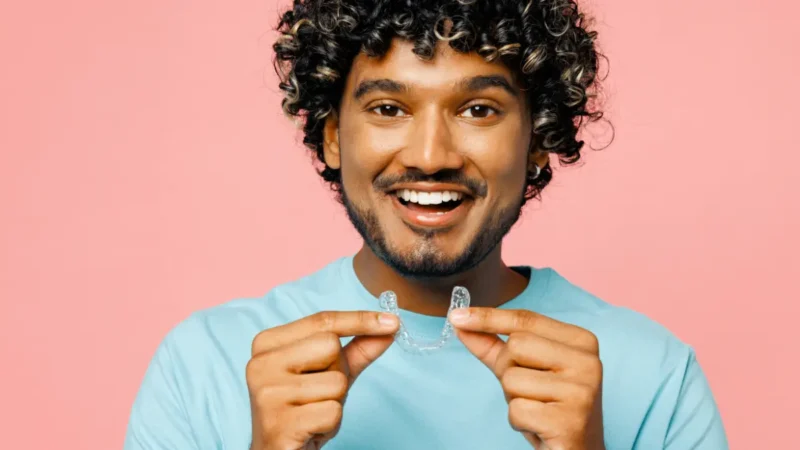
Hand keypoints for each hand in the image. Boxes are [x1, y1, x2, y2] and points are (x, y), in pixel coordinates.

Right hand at [247, 311, 399, 449]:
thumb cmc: (304, 410)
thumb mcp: (331, 373)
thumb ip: (357, 349)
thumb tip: (389, 327)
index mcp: (267, 343)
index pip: (322, 321)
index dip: (360, 320)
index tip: (392, 321)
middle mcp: (260, 364)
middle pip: (330, 346)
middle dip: (338, 371)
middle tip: (319, 393)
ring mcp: (267, 393)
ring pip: (336, 382)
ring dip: (335, 401)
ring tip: (314, 413)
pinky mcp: (279, 423)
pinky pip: (332, 411)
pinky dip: (331, 423)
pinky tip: (311, 429)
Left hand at [450, 308, 604, 449]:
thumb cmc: (549, 408)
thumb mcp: (522, 370)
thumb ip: (494, 346)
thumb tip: (459, 321)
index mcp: (581, 341)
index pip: (526, 321)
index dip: (488, 318)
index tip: (456, 316)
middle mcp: (588, 361)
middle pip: (515, 346)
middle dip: (507, 370)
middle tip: (528, 391)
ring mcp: (582, 391)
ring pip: (512, 379)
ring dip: (513, 399)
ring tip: (537, 410)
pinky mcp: (569, 420)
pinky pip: (517, 409)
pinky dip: (518, 421)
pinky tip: (539, 426)